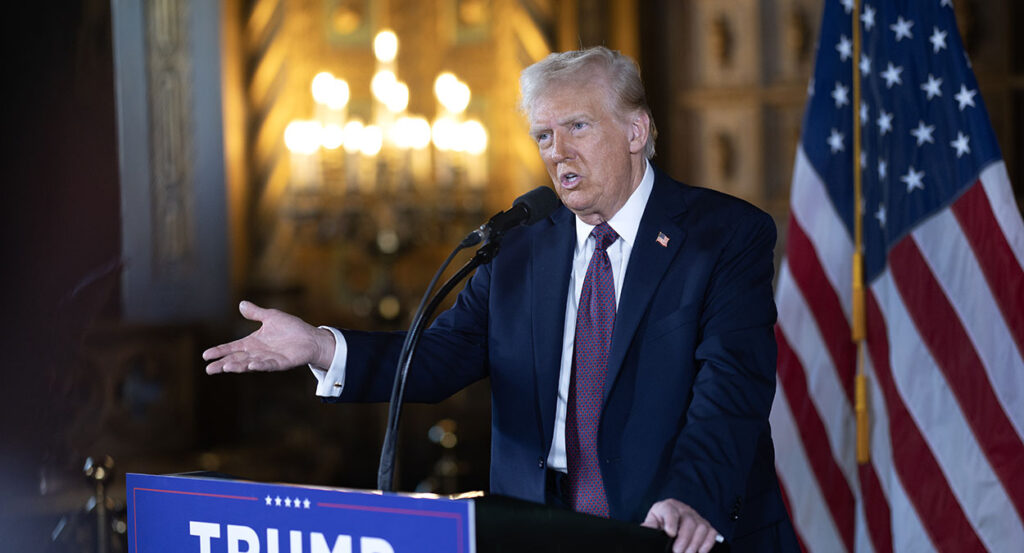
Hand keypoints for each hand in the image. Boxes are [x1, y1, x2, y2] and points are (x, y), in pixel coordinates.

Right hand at [203, 301, 335, 373]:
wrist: (310, 337)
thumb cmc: (291, 328)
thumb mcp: (271, 317)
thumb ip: (256, 313)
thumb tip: (241, 303)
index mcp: (252, 342)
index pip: (232, 347)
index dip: (219, 351)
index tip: (205, 355)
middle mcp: (257, 353)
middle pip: (236, 359)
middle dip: (223, 364)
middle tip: (209, 369)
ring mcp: (268, 359)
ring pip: (249, 364)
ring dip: (238, 366)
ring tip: (225, 367)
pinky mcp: (280, 363)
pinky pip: (268, 365)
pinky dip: (259, 366)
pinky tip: (251, 366)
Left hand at [642, 498, 719, 552]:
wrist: (669, 523)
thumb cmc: (660, 523)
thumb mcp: (652, 523)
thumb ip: (649, 527)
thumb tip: (645, 530)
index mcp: (667, 506)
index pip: (670, 510)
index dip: (671, 522)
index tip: (670, 534)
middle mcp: (684, 509)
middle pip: (689, 521)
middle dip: (684, 539)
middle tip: (678, 552)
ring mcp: (696, 517)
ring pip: (701, 527)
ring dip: (695, 543)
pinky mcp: (706, 526)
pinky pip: (711, 532)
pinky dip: (707, 543)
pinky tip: (700, 552)